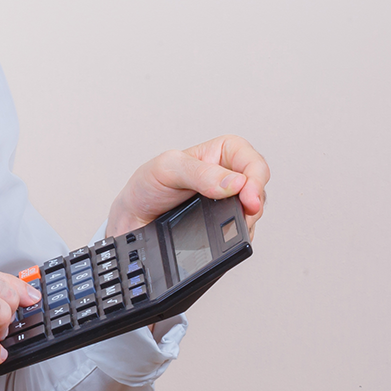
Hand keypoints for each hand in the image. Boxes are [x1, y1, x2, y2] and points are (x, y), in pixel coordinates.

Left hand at [106, 134, 269, 237]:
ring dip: (246, 220)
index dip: (255, 178)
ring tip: (230, 226)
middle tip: (244, 216)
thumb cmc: (147, 186)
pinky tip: (225, 236)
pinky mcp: (223, 224)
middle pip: (258, 187)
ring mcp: (227, 202)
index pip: (250, 159)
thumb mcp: (167, 169)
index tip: (248, 197)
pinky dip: (237, 235)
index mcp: (219, 153)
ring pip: (253, 211)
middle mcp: (227, 176)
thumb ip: (199, 173)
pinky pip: (241, 230)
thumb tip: (234, 183)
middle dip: (254, 202)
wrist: (133, 218)